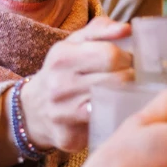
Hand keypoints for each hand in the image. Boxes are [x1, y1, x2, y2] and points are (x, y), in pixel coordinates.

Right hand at [19, 17, 132, 152]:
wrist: (34, 109)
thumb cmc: (63, 71)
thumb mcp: (75, 43)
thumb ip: (101, 30)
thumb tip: (127, 29)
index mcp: (62, 56)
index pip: (110, 54)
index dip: (128, 58)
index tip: (131, 62)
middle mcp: (59, 85)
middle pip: (116, 79)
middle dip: (131, 78)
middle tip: (133, 79)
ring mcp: (62, 113)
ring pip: (112, 103)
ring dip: (126, 97)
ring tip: (125, 93)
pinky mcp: (68, 137)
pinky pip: (103, 125)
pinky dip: (114, 117)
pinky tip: (114, 111)